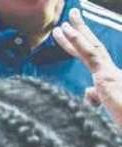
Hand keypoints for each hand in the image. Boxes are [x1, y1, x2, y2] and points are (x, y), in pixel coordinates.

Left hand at [54, 9, 121, 126]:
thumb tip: (88, 90)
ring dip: (76, 35)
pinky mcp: (108, 79)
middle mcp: (110, 73)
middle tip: (71, 14)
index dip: (79, 43)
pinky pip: (92, 57)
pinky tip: (68, 33)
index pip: (92, 56)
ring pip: (91, 49)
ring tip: (63, 24)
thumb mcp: (104, 106)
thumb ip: (95, 96)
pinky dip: (80, 44)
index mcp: (109, 78)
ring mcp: (110, 75)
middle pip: (92, 47)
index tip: (68, 31)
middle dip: (80, 30)